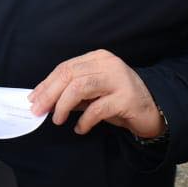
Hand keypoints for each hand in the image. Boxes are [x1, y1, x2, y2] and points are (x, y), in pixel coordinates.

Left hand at [28, 50, 165, 137]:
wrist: (154, 110)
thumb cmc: (119, 101)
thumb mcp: (93, 94)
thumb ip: (72, 93)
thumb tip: (45, 101)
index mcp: (98, 58)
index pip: (66, 67)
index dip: (47, 83)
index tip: (33, 98)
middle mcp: (108, 64)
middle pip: (70, 75)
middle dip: (50, 94)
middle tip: (39, 110)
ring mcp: (119, 79)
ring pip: (80, 87)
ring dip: (63, 105)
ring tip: (58, 120)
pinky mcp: (126, 98)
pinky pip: (97, 108)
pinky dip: (84, 120)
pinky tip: (80, 128)